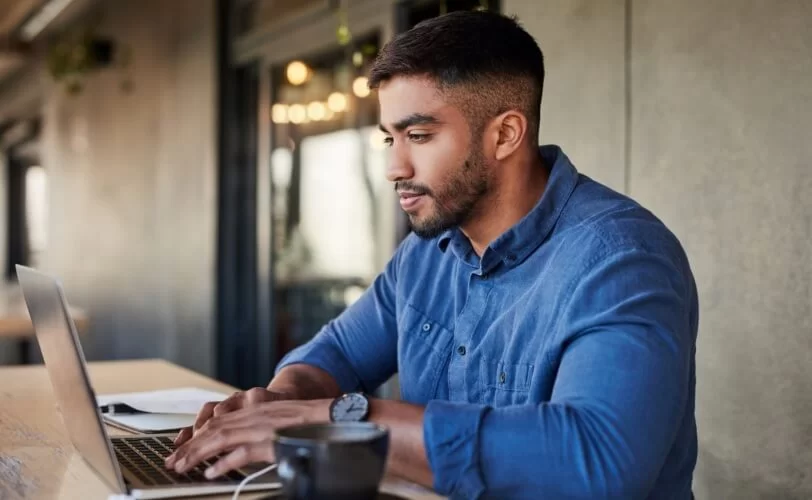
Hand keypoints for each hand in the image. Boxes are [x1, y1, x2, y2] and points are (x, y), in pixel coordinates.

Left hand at [164, 399, 330, 477]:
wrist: (332, 414)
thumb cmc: (306, 420)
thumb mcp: (274, 421)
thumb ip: (254, 432)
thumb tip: (230, 452)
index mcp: (253, 410)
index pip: (216, 421)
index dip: (194, 435)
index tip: (178, 449)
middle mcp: (253, 415)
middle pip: (213, 429)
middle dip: (189, 446)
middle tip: (172, 462)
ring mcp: (262, 427)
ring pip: (221, 437)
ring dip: (198, 453)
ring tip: (182, 467)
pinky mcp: (272, 440)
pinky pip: (244, 452)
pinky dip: (225, 462)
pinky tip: (212, 472)